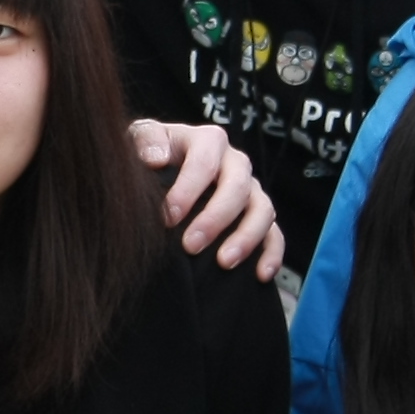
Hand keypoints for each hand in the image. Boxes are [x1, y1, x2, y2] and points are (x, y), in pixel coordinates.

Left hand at [134, 120, 283, 276]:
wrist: (158, 171)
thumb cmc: (149, 157)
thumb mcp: (139, 139)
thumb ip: (145, 142)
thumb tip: (156, 159)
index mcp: (207, 141)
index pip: (205, 161)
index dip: (188, 190)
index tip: (168, 218)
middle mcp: (235, 163)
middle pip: (237, 186)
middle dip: (215, 218)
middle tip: (191, 245)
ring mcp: (251, 190)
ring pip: (263, 210)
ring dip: (246, 237)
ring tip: (224, 262)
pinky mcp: (259, 215)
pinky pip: (275, 234)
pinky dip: (272, 253)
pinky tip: (261, 274)